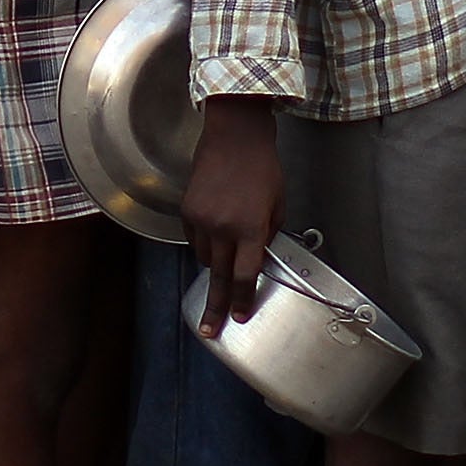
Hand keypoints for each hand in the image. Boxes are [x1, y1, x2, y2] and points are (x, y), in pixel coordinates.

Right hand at [181, 96, 282, 335]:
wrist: (234, 136)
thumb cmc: (263, 167)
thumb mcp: (278, 203)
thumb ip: (269, 234)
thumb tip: (258, 256)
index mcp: (251, 228)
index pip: (246, 275)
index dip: (243, 300)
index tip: (239, 317)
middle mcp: (223, 227)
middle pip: (220, 277)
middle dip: (217, 306)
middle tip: (211, 329)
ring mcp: (201, 219)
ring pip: (205, 259)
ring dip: (215, 268)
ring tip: (222, 269)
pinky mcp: (187, 210)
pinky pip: (193, 240)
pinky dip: (203, 245)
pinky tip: (214, 238)